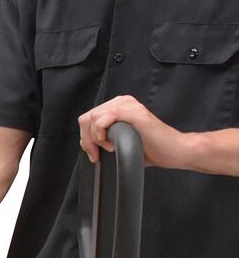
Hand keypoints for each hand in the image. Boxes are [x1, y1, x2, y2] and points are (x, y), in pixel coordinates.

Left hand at [78, 95, 195, 168]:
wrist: (174, 151)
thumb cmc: (151, 149)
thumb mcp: (120, 142)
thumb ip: (103, 137)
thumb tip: (85, 144)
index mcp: (119, 107)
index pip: (88, 118)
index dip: (85, 138)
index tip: (93, 154)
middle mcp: (123, 102)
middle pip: (87, 118)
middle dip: (87, 140)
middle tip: (97, 154)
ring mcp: (129, 106)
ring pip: (93, 118)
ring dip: (95, 138)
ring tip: (110, 148)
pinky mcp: (135, 113)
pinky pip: (105, 118)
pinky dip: (102, 134)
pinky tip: (112, 144)